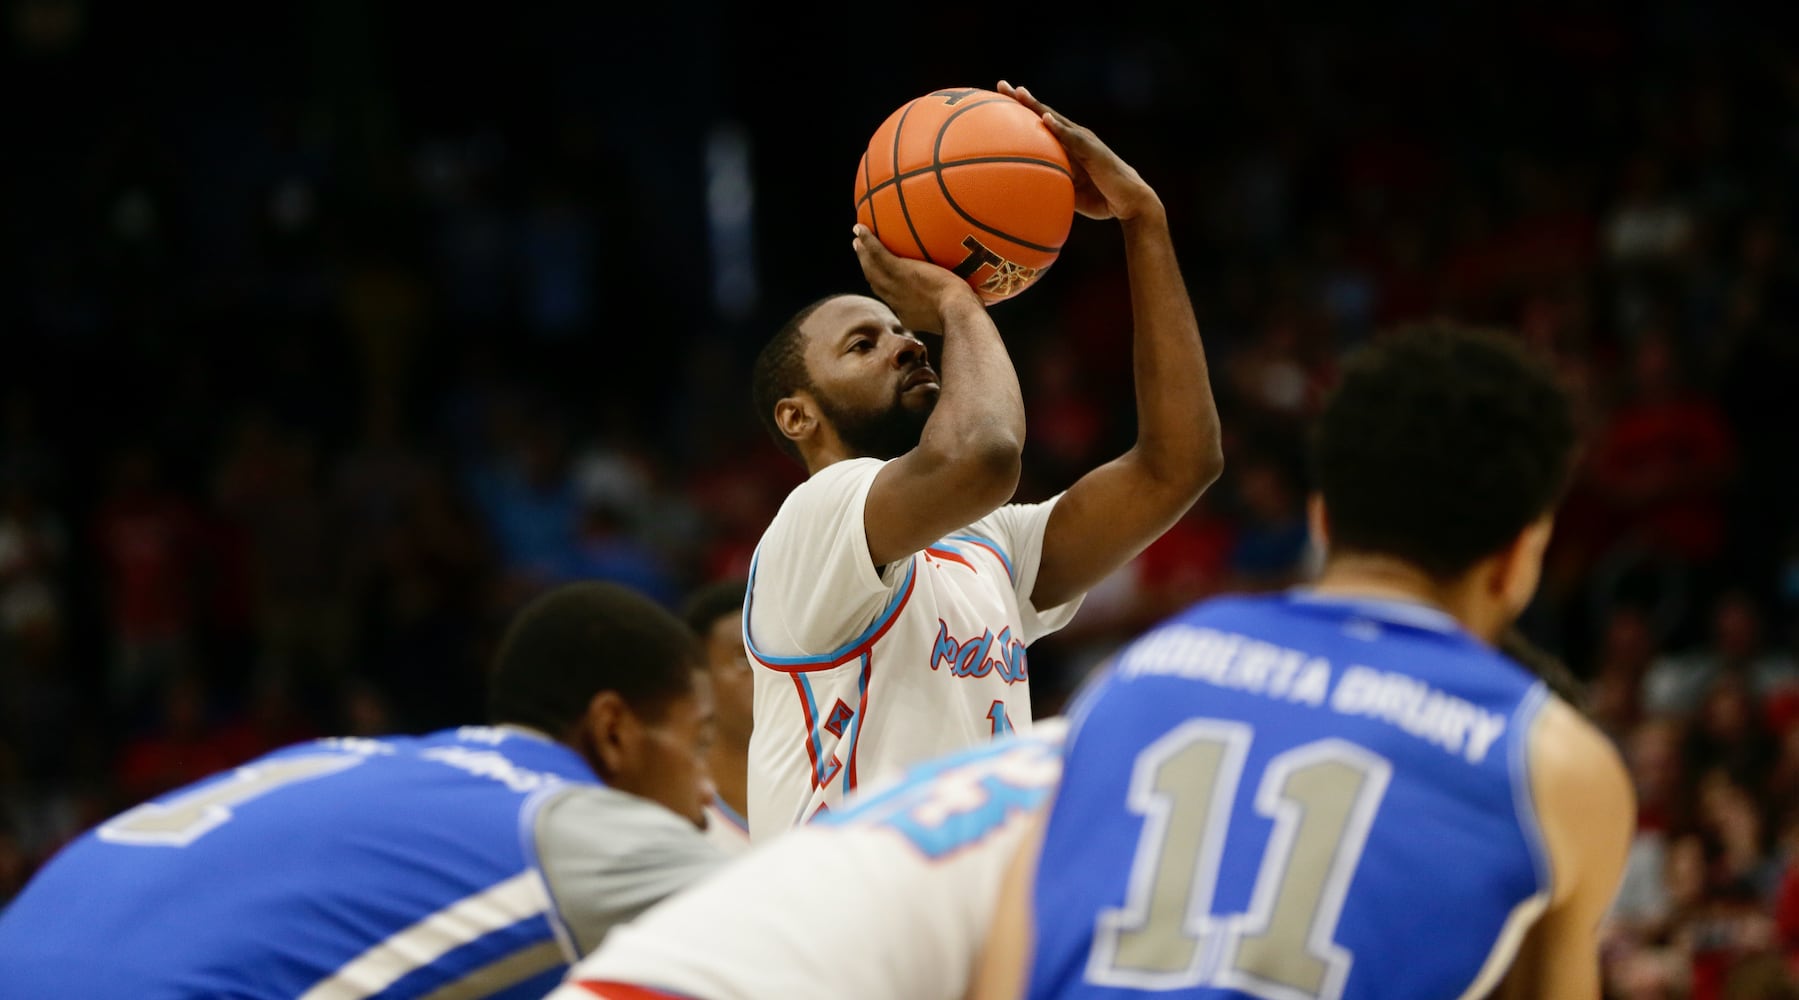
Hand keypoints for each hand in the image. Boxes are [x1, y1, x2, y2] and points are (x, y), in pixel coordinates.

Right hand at [852, 224, 981, 330]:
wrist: (957, 313)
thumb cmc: (966, 314)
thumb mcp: (957, 312)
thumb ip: (957, 303)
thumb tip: (973, 296)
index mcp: (909, 313)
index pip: (892, 298)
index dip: (884, 286)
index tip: (882, 276)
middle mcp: (897, 301)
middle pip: (876, 282)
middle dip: (868, 267)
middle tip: (861, 251)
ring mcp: (896, 286)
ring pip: (872, 268)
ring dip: (863, 253)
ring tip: (858, 239)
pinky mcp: (899, 272)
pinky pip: (878, 254)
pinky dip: (867, 241)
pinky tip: (861, 228)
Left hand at [997, 80, 1161, 221]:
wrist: (1129, 202)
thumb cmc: (1100, 198)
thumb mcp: (1069, 190)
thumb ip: (1052, 184)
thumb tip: (1027, 191)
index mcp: (1067, 146)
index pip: (1041, 124)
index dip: (1022, 111)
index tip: (999, 99)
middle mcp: (1074, 137)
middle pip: (1044, 113)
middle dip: (1022, 99)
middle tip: (1001, 84)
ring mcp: (1084, 141)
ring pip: (1056, 119)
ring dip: (1037, 106)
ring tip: (1019, 93)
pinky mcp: (1093, 150)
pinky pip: (1073, 138)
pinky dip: (1059, 128)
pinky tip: (1045, 118)